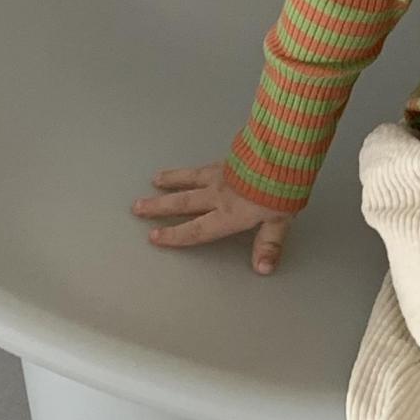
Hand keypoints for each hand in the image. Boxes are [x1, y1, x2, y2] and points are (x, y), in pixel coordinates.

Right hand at [131, 164, 295, 273]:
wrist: (282, 150)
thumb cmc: (282, 188)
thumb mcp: (280, 220)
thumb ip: (269, 243)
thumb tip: (262, 269)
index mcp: (228, 215)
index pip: (196, 229)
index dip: (175, 235)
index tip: (154, 235)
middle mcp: (217, 195)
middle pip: (183, 202)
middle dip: (159, 206)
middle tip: (137, 207)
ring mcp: (221, 174)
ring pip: (189, 179)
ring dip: (170, 181)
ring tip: (155, 180)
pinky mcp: (228, 158)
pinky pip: (203, 165)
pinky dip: (191, 168)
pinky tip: (189, 167)